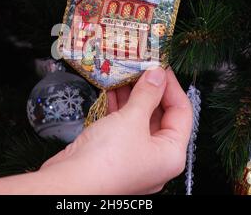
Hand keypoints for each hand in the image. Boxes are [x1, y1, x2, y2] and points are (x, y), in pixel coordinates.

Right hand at [39, 68, 192, 194]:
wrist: (70, 183)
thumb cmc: (107, 159)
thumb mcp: (132, 119)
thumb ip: (147, 94)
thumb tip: (158, 74)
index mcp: (171, 154)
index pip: (181, 112)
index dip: (172, 87)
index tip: (161, 67)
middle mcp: (155, 158)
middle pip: (159, 116)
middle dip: (149, 90)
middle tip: (141, 67)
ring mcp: (134, 157)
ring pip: (138, 120)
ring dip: (131, 96)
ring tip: (124, 74)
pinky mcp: (114, 155)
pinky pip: (122, 126)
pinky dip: (118, 108)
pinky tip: (111, 91)